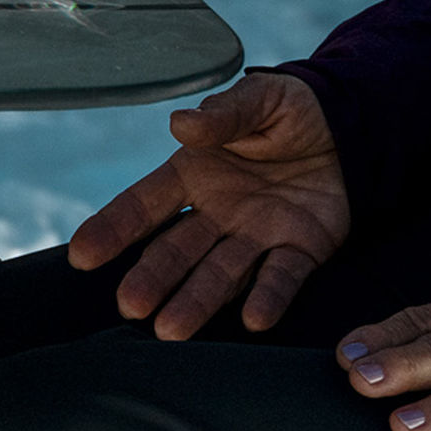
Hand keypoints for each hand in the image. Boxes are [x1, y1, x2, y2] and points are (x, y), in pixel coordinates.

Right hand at [67, 70, 351, 338]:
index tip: (81, 257)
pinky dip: (268, 295)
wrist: (349, 125)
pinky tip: (253, 319)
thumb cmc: (289, 109)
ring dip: (197, 301)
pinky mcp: (301, 248)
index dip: (113, 228)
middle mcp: (218, 212)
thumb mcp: (257, 99)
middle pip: (177, 250)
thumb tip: (182, 124)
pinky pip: (282, 275)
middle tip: (131, 307)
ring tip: (172, 330)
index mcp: (196, 172)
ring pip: (221, 273)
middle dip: (153, 278)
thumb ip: (222, 115)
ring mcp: (257, 235)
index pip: (145, 204)